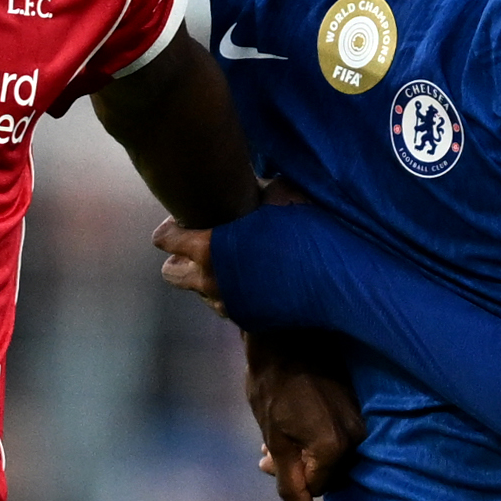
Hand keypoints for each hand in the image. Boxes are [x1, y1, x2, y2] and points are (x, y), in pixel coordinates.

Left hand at [155, 178, 306, 310]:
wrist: (335, 282)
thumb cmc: (307, 234)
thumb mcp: (280, 196)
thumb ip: (253, 191)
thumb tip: (248, 182)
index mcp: (209, 248)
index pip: (165, 239)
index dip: (172, 227)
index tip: (185, 221)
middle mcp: (209, 280)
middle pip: (170, 271)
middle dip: (179, 257)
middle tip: (200, 243)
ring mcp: (225, 303)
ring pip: (196, 290)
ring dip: (204, 276)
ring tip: (229, 262)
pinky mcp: (243, 319)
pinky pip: (221, 304)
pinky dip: (228, 292)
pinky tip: (250, 278)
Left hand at [243, 328, 362, 500]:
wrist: (285, 336)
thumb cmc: (273, 387)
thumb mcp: (274, 440)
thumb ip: (289, 483)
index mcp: (336, 449)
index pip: (318, 486)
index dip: (292, 478)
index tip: (268, 461)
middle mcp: (358, 437)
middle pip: (328, 470)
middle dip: (297, 466)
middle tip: (266, 453)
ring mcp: (362, 418)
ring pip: (333, 452)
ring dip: (304, 450)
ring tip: (277, 435)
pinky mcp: (360, 403)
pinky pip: (340, 432)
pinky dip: (316, 433)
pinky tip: (296, 421)